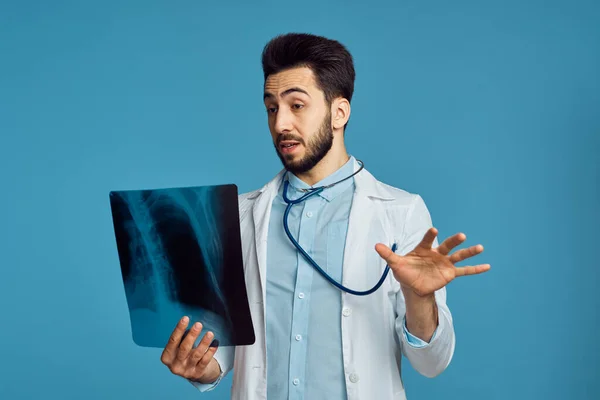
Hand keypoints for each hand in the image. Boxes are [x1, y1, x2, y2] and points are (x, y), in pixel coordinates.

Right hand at [160, 316, 220, 383]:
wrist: (191, 371)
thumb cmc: (183, 353)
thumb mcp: (178, 347)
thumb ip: (181, 337)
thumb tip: (188, 321)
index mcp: (167, 357)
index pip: (173, 341)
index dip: (179, 329)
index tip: (185, 318)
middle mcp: (175, 365)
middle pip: (184, 348)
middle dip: (192, 335)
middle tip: (199, 324)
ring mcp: (186, 371)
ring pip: (196, 355)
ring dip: (204, 343)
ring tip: (210, 333)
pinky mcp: (197, 373)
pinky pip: (205, 361)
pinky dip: (211, 351)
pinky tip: (215, 342)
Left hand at [375, 228, 490, 296]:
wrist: (413, 285)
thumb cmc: (405, 271)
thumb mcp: (395, 264)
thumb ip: (388, 254)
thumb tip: (375, 246)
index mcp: (424, 249)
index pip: (427, 240)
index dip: (430, 236)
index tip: (434, 230)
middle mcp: (437, 254)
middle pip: (447, 245)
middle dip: (453, 241)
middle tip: (462, 236)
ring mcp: (445, 263)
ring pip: (458, 256)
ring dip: (469, 252)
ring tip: (480, 247)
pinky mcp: (450, 273)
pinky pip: (464, 271)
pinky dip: (475, 269)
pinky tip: (487, 266)